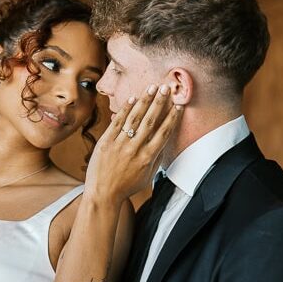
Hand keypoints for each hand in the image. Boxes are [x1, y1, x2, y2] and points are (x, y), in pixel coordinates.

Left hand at [84, 85, 181, 204]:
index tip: (179, 105)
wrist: (103, 194)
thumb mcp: (147, 177)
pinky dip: (125, 109)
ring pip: (134, 118)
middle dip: (160, 103)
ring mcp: (119, 145)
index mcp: (148, 158)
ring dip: (145, 101)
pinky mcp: (106, 142)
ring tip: (152, 87)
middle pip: (150, 121)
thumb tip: (165, 143)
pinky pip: (117, 122)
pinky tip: (133, 98)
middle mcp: (135, 149)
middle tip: (167, 88)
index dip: (172, 118)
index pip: (164, 133)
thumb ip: (156, 159)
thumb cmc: (126, 187)